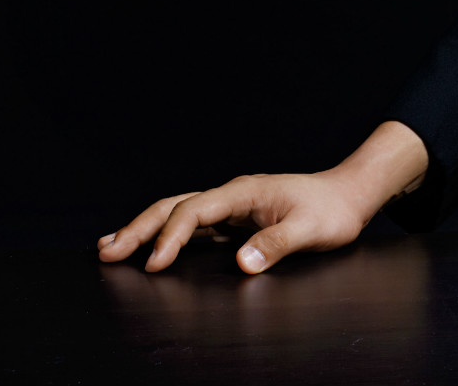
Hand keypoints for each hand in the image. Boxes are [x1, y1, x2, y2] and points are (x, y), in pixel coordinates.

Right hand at [96, 120, 428, 273]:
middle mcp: (232, 195)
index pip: (195, 212)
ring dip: (144, 229)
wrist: (350, 194)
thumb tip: (241, 263)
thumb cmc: (333, 211)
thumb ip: (276, 244)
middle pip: (174, 206)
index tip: (152, 265)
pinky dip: (166, 236)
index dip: (170, 238)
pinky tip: (150, 249)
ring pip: (178, 213)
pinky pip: (192, 225)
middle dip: (139, 228)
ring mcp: (231, 207)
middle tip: (107, 252)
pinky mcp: (235, 220)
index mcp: (244, 192)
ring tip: (109, 247)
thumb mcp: (311, 230)